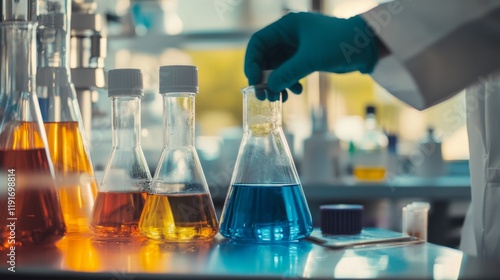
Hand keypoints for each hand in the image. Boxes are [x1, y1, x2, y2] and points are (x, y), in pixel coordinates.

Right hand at [244, 12, 378, 100]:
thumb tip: (268, 87)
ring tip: (279, 98)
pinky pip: (288, 71)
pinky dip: (288, 82)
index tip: (254, 80)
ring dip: (276, 83)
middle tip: (264, 96)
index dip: (252, 62)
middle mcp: (289, 35)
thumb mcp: (310, 59)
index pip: (258, 42)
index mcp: (286, 26)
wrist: (365, 47)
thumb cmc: (340, 44)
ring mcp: (297, 47)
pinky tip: (295, 91)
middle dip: (264, 77)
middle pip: (265, 57)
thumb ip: (287, 73)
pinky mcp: (305, 58)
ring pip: (276, 67)